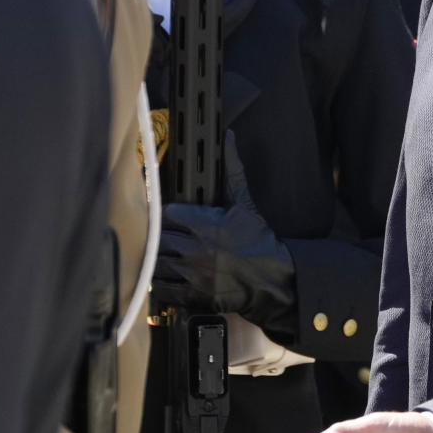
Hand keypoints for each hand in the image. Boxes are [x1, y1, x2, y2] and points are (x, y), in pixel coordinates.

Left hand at [151, 132, 294, 331]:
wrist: (274, 279)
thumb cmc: (259, 241)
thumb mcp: (246, 203)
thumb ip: (233, 171)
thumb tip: (229, 138)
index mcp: (204, 224)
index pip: (168, 213)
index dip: (169, 214)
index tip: (172, 217)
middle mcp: (195, 248)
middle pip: (160, 238)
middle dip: (164, 237)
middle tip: (171, 238)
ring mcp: (192, 274)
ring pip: (158, 263)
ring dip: (161, 260)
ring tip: (171, 257)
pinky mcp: (193, 295)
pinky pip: (163, 288)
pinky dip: (163, 283)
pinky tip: (172, 277)